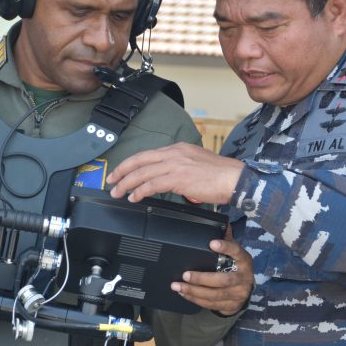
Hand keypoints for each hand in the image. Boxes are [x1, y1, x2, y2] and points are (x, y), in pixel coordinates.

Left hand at [107, 143, 244, 204]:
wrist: (234, 179)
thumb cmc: (221, 175)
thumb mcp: (197, 163)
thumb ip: (181, 168)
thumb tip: (171, 180)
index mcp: (178, 149)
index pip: (148, 154)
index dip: (131, 163)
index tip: (121, 171)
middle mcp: (174, 153)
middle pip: (140, 160)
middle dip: (122, 171)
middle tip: (111, 180)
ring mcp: (175, 164)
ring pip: (143, 172)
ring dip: (127, 183)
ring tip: (118, 192)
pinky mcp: (178, 178)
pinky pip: (152, 184)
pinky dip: (140, 191)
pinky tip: (134, 197)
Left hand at [174, 229, 252, 315]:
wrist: (245, 290)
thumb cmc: (237, 267)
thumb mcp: (235, 254)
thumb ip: (227, 240)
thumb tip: (223, 222)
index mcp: (244, 261)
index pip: (236, 252)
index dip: (225, 248)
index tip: (212, 243)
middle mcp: (243, 278)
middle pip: (223, 280)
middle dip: (202, 278)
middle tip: (185, 274)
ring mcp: (237, 294)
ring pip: (214, 295)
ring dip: (193, 291)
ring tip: (177, 285)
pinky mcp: (230, 305)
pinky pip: (210, 304)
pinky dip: (195, 299)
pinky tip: (184, 293)